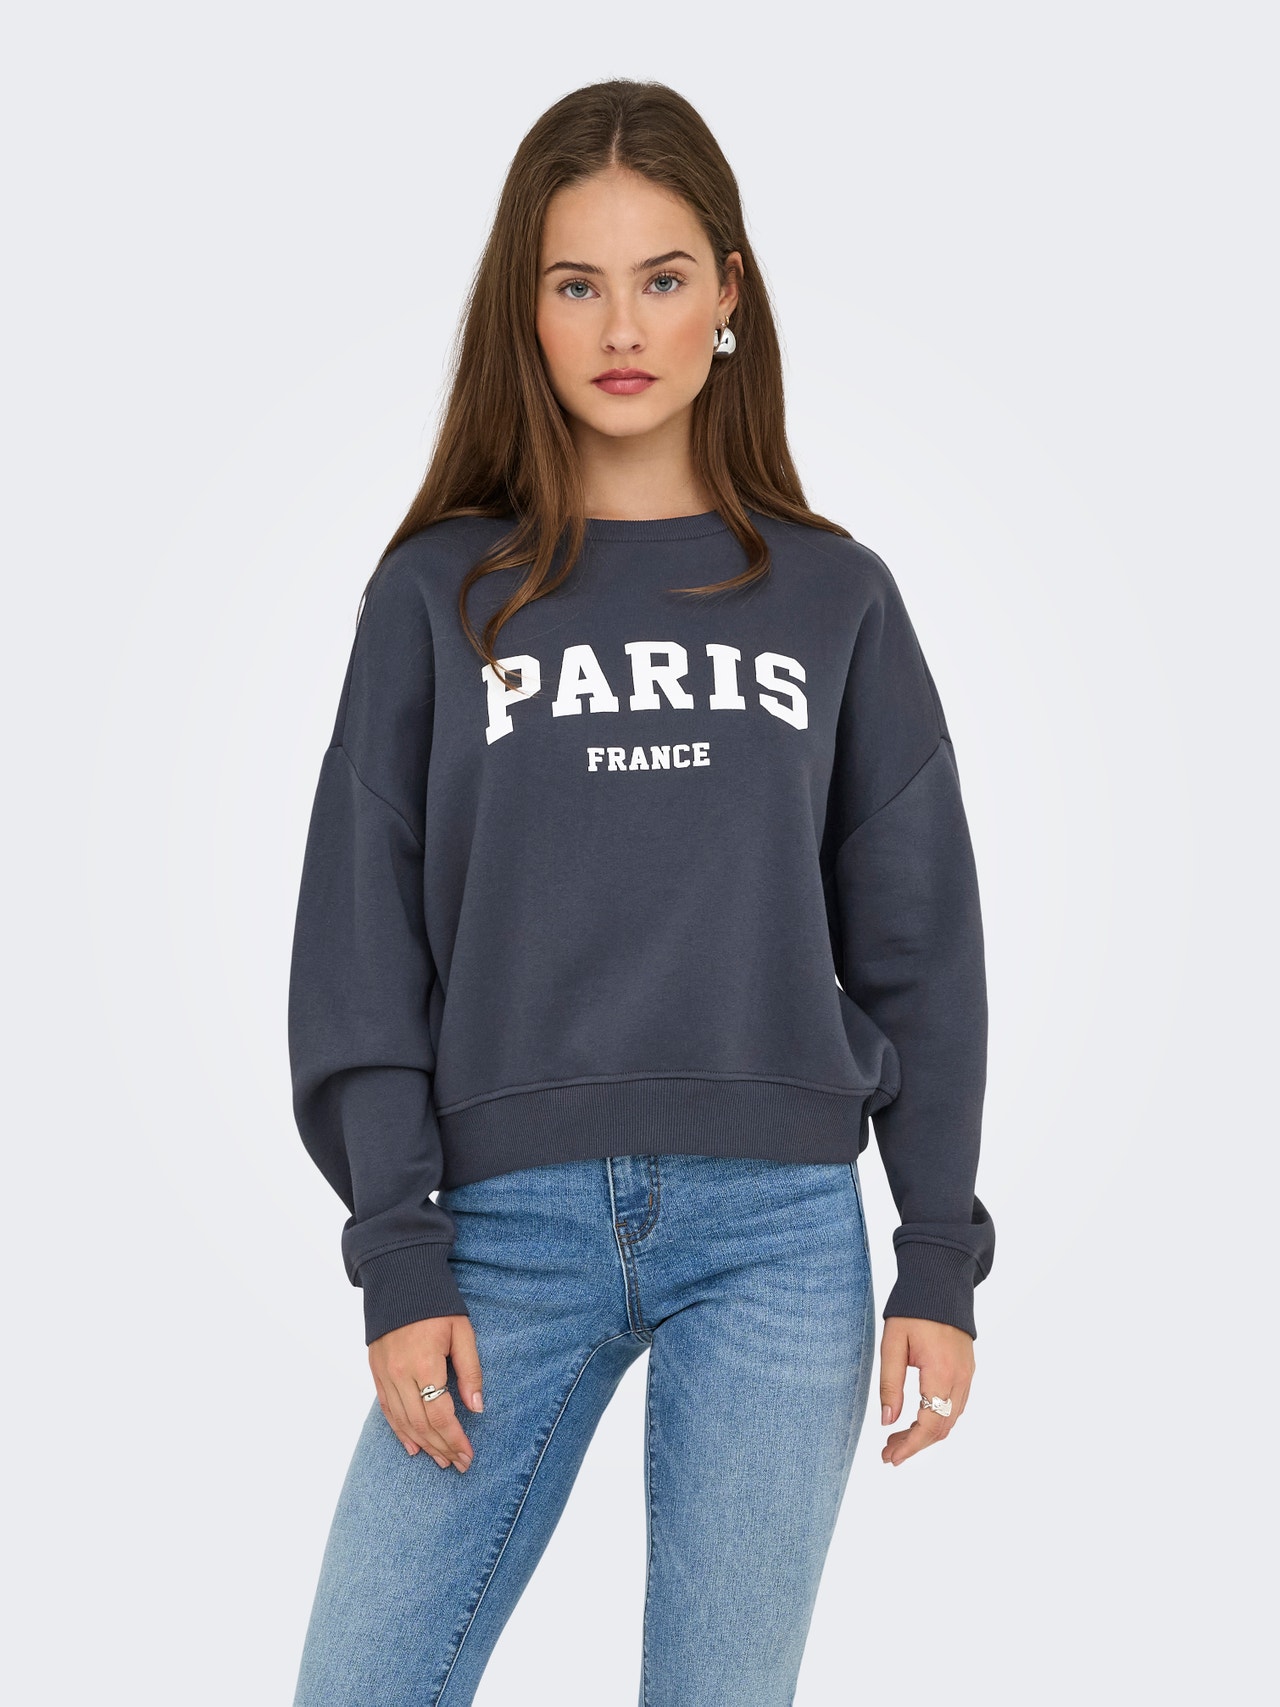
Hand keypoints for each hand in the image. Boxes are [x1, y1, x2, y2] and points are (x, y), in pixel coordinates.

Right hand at [368, 1314, 483, 1470]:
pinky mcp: (376, 1372)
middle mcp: (400, 1374)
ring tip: (441, 1461)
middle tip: (460, 1465)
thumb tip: (477, 1408)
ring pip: (403, 1422)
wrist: (399, 1278)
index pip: (440, 1414)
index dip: (455, 1439)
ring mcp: (385, 1374)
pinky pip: (388, 1410)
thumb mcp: (462, 1332)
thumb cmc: (436, 1303)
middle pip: (422, 1424)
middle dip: (442, 1448)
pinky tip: (413, 1446)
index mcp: (424, 1363)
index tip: (468, 1455)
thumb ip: (470, 1371)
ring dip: (424, 1445)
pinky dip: (400, 1431)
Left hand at [879, 1316, 973, 1466]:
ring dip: (926, 1434)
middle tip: (888, 1452)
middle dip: (915, 1444)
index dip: (911, 1446)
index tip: (891, 1458)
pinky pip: (956, 1405)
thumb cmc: (912, 1309)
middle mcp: (961, 1377)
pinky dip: (937, 1419)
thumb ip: (890, 1384)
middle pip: (942, 1428)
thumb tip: (887, 1421)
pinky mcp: (968, 1369)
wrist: (940, 1280)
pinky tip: (916, 1419)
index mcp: (942, 1371)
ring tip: (897, 1439)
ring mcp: (968, 1374)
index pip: (930, 1424)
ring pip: (951, 1419)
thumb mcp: (893, 1344)